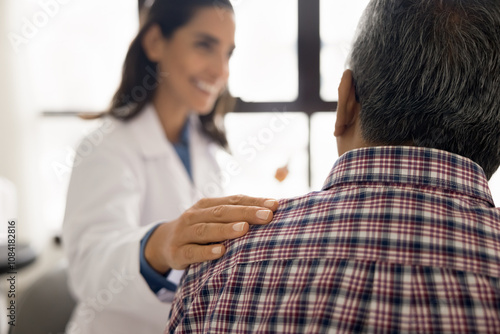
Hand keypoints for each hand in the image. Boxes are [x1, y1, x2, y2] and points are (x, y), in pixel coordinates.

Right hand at [144, 195, 278, 272]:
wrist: (163, 243)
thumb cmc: (199, 230)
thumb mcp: (212, 219)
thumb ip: (235, 215)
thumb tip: (271, 212)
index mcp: (206, 205)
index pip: (233, 200)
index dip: (254, 202)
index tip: (275, 206)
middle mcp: (194, 215)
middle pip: (222, 212)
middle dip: (245, 213)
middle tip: (267, 216)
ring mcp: (184, 233)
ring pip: (206, 230)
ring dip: (226, 229)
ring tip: (245, 229)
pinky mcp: (177, 253)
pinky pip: (192, 252)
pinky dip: (206, 251)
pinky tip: (221, 251)